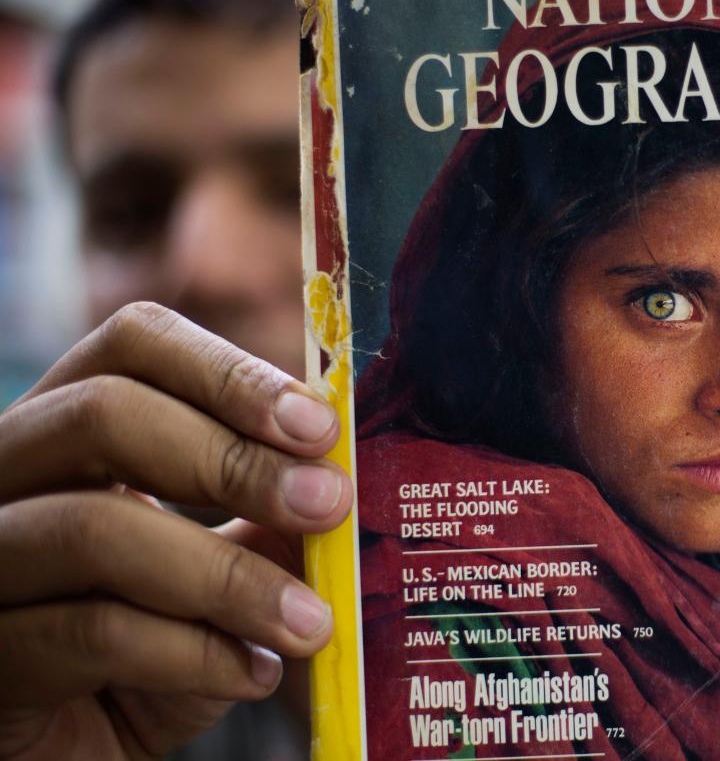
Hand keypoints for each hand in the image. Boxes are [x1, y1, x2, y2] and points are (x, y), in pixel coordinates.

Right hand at [0, 302, 351, 758]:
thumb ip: (268, 523)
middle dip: (233, 458)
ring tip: (309, 621)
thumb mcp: (219, 573)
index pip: (133, 346)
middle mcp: (7, 476)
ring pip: (92, 527)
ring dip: (226, 576)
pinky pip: (88, 632)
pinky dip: (192, 653)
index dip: (230, 373)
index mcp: (71, 431)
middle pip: (104, 413)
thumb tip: (340, 482)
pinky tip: (253, 674)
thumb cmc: (150, 650)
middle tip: (326, 505)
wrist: (73, 754)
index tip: (319, 426)